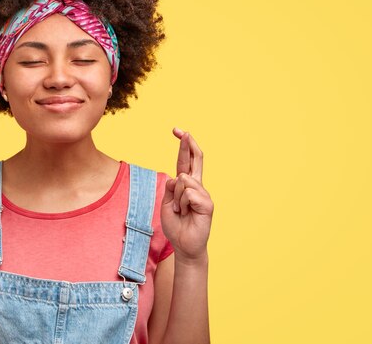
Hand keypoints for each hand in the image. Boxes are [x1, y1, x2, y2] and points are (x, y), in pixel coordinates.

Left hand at [160, 128, 213, 263]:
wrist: (184, 245)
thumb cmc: (176, 225)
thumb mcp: (167, 203)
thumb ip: (171, 188)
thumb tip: (179, 176)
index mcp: (186, 185)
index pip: (186, 161)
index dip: (183, 146)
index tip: (178, 131)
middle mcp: (197, 186)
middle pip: (195, 159)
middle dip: (187, 144)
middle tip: (181, 131)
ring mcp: (204, 194)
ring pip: (183, 181)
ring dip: (176, 198)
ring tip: (180, 212)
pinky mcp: (207, 204)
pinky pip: (188, 194)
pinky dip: (181, 205)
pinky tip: (186, 214)